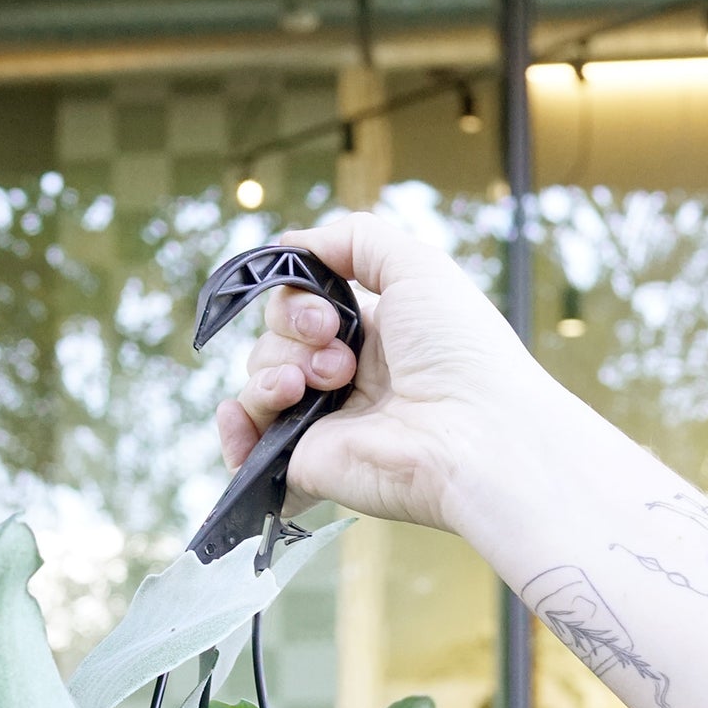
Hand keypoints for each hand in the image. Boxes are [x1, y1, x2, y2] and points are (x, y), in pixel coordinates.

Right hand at [213, 213, 549, 538]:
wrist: (473, 435)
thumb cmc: (459, 350)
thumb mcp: (416, 265)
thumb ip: (353, 239)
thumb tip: (290, 244)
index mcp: (370, 334)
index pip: (301, 304)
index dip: (298, 299)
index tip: (330, 314)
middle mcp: (344, 379)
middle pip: (273, 338)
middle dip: (292, 333)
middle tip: (338, 354)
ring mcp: (323, 425)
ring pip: (258, 382)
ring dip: (272, 373)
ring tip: (321, 386)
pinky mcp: (306, 468)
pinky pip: (247, 449)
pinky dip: (234, 430)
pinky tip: (239, 416)